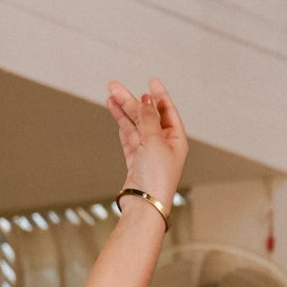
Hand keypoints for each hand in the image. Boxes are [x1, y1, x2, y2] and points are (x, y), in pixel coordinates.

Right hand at [107, 77, 187, 207]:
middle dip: (132, 101)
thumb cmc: (156, 177)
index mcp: (176, 140)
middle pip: (147, 116)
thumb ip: (149, 118)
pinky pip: (128, 136)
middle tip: (115, 86)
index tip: (151, 81)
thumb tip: (147, 99)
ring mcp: (149, 152)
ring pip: (135, 125)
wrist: (143, 204)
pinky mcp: (136, 160)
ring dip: (123, 110)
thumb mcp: (154, 141)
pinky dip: (122, 123)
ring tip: (110, 95)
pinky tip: (115, 111)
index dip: (159, 95)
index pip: (168, 111)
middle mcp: (164, 145)